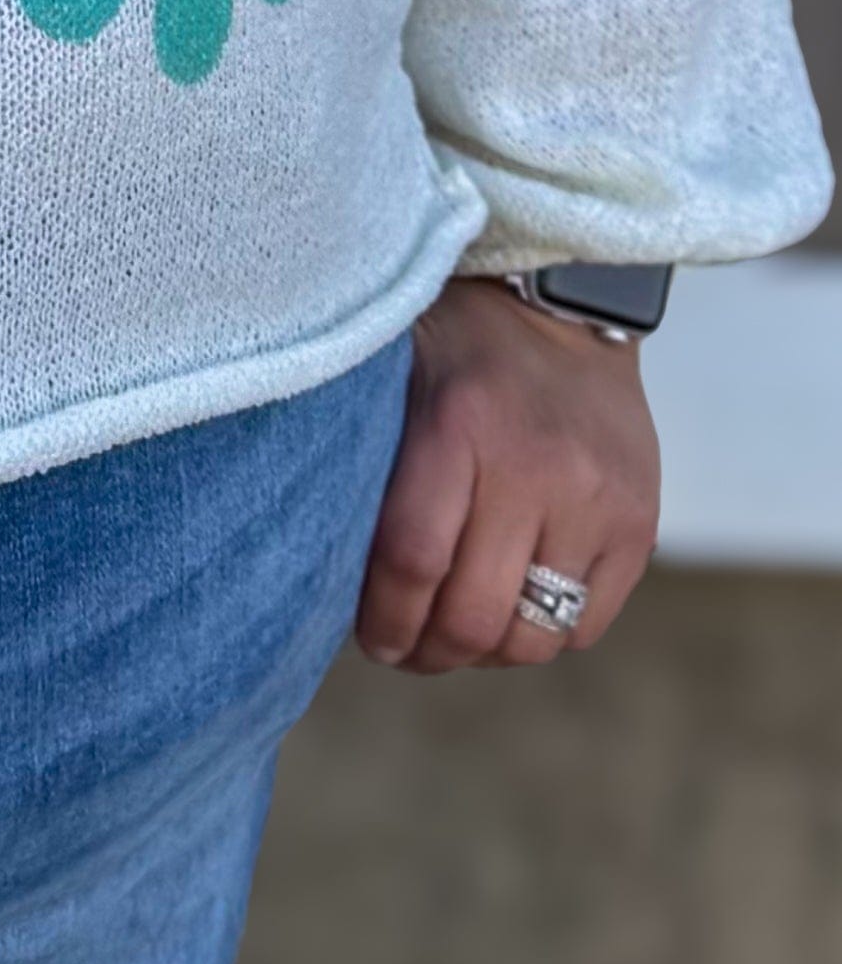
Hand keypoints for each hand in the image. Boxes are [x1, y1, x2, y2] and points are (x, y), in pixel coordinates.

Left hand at [356, 275, 658, 671]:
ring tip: (456, 635)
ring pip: (533, 637)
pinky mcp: (638, 525)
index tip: (368, 636)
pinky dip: (542, 636)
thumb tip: (324, 570)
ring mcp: (596, 502)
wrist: (564, 308)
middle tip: (405, 650)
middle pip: (474, 615)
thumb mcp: (397, 378)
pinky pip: (586, 627)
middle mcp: (536, 468)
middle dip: (429, 652)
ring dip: (484, 654)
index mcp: (460, 425)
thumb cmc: (457, 346)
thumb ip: (372, 467)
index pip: (413, 558)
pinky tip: (510, 610)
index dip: (384, 618)